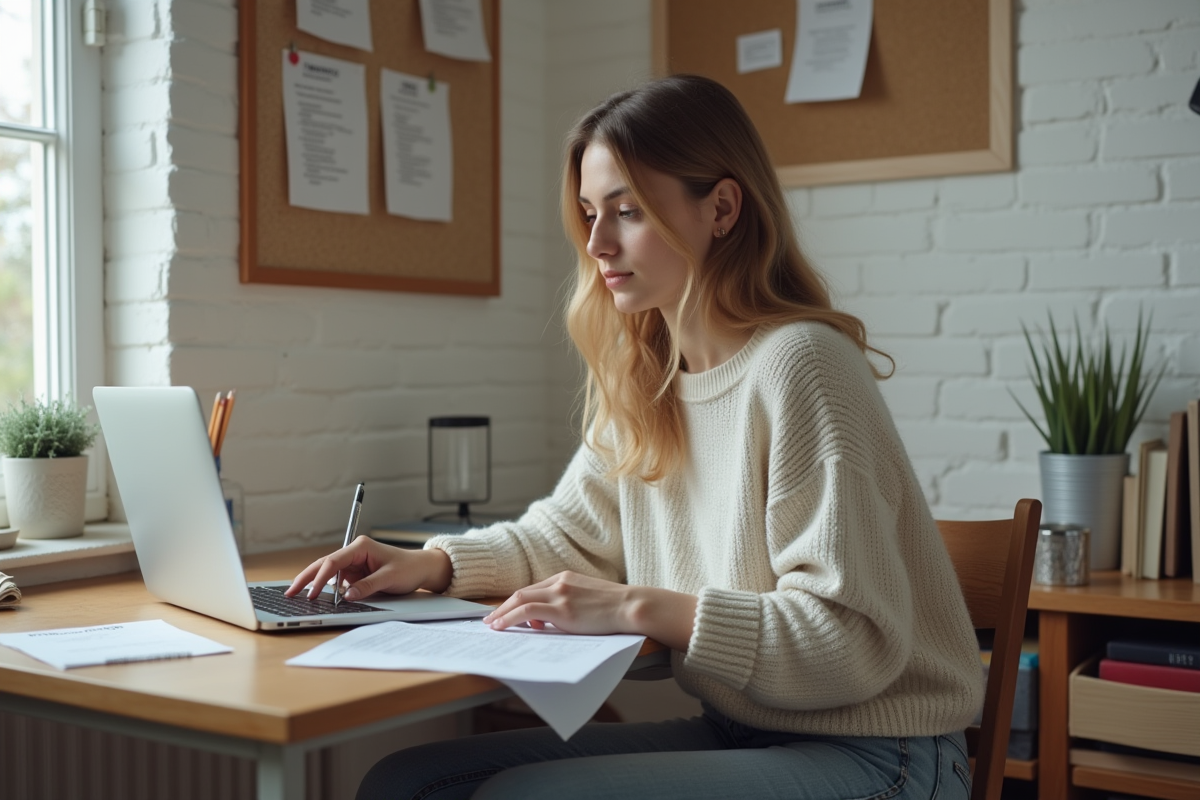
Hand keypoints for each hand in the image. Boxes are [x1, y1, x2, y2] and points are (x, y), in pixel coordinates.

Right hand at [284, 537, 452, 600]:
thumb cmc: (408, 568)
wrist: (421, 568)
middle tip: (290, 592)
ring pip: (327, 572)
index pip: (334, 561)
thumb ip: (368, 586)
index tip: (312, 592)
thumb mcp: (390, 578)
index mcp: (361, 547)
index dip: (320, 577)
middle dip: (306, 577)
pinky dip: (325, 588)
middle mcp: (354, 553)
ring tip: (296, 594)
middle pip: (324, 564)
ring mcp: (353, 563)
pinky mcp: (355, 573)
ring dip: (313, 583)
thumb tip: (347, 596)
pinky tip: (314, 595)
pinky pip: (336, 581)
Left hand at [482, 571, 698, 649]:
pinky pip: (527, 611)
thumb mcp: (589, 600)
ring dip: (502, 613)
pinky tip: (502, 626)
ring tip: (492, 625)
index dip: (518, 602)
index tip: (508, 612)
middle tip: (491, 618)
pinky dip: (510, 617)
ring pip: (520, 600)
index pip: (534, 589)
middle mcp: (559, 582)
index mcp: (566, 578)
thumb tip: (553, 620)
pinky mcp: (561, 609)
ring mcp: (560, 594)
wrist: (632, 606)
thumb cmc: (617, 608)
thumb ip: (570, 604)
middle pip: (522, 592)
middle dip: (503, 606)